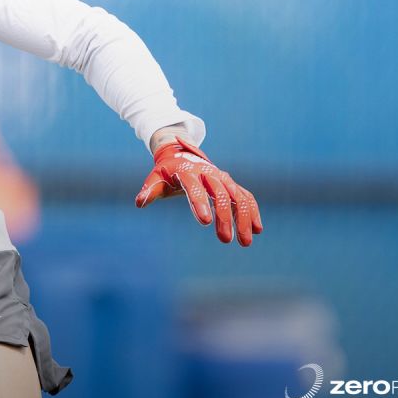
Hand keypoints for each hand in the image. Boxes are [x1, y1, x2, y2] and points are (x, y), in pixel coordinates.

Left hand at [135, 136, 262, 245]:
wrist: (181, 154)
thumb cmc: (166, 172)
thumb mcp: (156, 179)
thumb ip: (150, 190)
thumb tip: (140, 203)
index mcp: (188, 171)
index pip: (194, 187)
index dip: (199, 203)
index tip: (205, 222)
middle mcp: (208, 173)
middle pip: (220, 193)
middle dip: (225, 217)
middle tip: (225, 240)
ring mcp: (222, 178)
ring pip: (238, 196)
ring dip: (244, 218)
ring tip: (245, 242)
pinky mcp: (231, 184)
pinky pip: (245, 196)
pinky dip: (253, 211)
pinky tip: (257, 230)